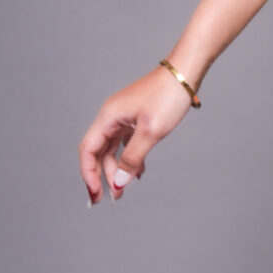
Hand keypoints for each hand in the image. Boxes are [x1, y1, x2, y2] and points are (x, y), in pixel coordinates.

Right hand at [78, 64, 196, 204]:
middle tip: (110, 199)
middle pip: (98, 152)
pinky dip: (129, 158)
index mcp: (108, 117)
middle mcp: (111, 117)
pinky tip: (138, 172)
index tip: (95, 195)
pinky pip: (125, 143)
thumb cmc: (167, 97)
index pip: (88, 150)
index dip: (88, 174)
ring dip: (116, 169)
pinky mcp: (135, 118)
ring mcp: (123, 117)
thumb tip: (118, 182)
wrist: (184, 73)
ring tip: (123, 190)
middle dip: (103, 176)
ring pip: (112, 149)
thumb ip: (132, 158)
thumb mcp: (150, 132)